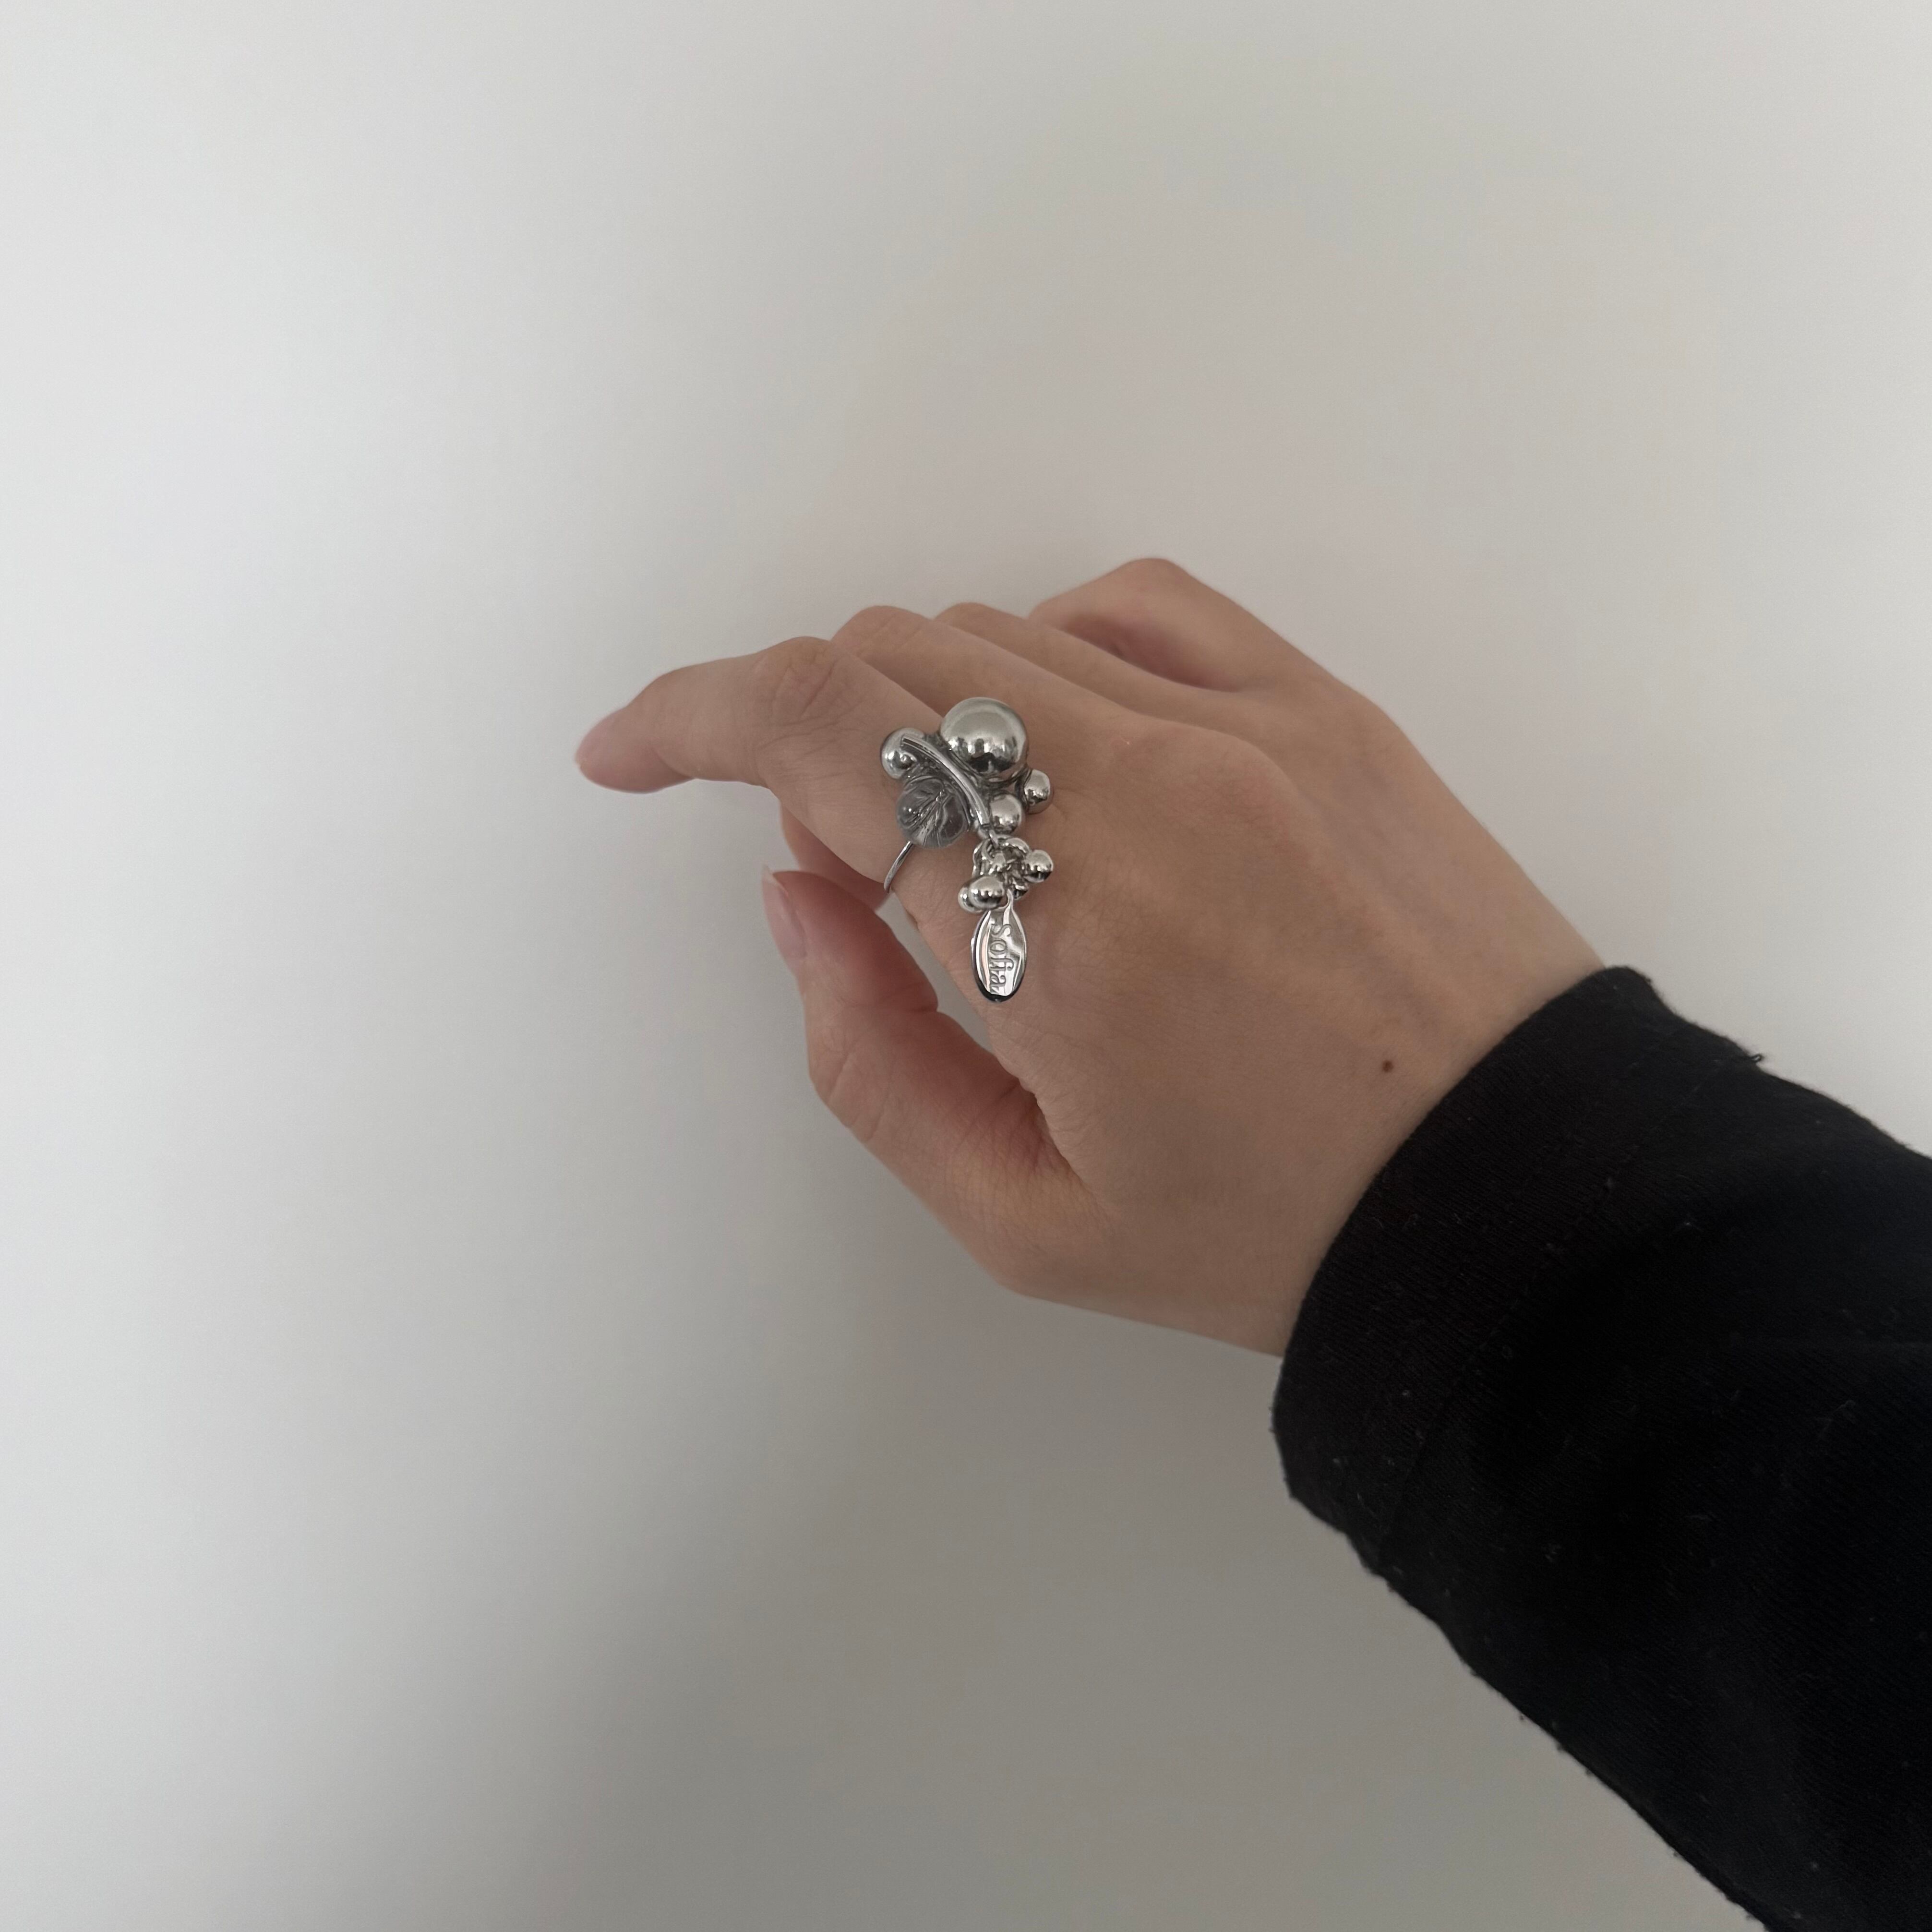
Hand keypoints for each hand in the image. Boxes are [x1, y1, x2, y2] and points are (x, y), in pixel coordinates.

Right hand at [576, 560, 1598, 1353]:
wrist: (1517, 1190)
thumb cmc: (1267, 1230)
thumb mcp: (1024, 1221)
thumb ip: (871, 1056)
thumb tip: (797, 892)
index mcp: (1047, 927)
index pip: (813, 738)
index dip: (686, 719)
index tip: (625, 752)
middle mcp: (1136, 788)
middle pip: (884, 663)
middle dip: (786, 721)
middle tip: (803, 831)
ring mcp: (1242, 726)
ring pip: (996, 634)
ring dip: (908, 702)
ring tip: (939, 820)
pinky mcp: (1322, 707)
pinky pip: (1135, 605)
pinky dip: (1042, 646)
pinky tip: (1045, 733)